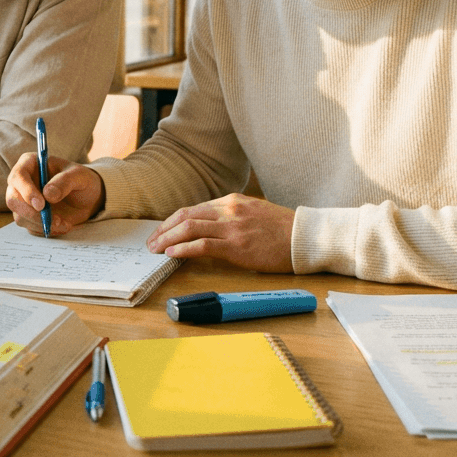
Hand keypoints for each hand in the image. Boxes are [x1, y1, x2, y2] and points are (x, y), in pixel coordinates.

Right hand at [4, 152, 104, 235]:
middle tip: (51, 219)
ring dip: (40, 223)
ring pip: (20, 216)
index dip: (26, 191)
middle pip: (13, 199)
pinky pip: (30, 227)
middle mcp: (23, 182)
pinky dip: (45, 229)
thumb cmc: (81, 180)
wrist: (88, 198)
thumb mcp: (79, 176)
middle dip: (31, 213)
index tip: (41, 205)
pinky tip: (62, 225)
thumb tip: (47, 194)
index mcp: (30, 164)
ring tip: (63, 223)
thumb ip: (64, 182)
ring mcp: (24, 201)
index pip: (18, 176)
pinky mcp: (30, 216)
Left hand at [145, 194, 294, 272]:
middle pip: (185, 215)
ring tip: (155, 250)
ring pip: (190, 227)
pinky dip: (184, 249)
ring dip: (168, 239)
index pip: (193, 209)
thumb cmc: (283, 230)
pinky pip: (203, 244)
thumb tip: (208, 231)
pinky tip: (172, 254)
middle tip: (150, 243)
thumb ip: (231, 218)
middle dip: (163, 230)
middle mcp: (229, 209)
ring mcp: (232, 226)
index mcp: (232, 201)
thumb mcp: (253, 214)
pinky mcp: (237, 245)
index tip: (161, 232)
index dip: (172, 222)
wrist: (305, 237)